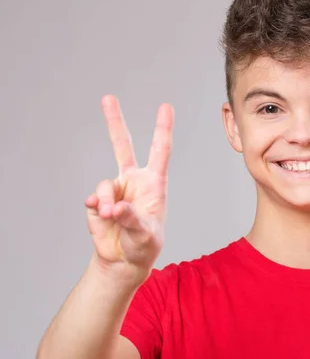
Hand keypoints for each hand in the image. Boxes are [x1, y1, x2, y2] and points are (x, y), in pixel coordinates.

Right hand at [84, 95, 173, 282]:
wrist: (123, 260)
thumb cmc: (144, 245)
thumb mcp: (146, 235)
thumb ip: (132, 219)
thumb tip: (115, 205)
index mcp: (154, 184)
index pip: (160, 151)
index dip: (162, 129)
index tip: (165, 107)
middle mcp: (133, 182)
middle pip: (122, 147)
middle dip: (114, 122)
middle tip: (108, 98)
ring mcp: (115, 190)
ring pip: (105, 185)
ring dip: (107, 200)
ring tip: (112, 217)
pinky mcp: (99, 202)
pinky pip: (94, 198)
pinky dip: (97, 207)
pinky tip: (102, 216)